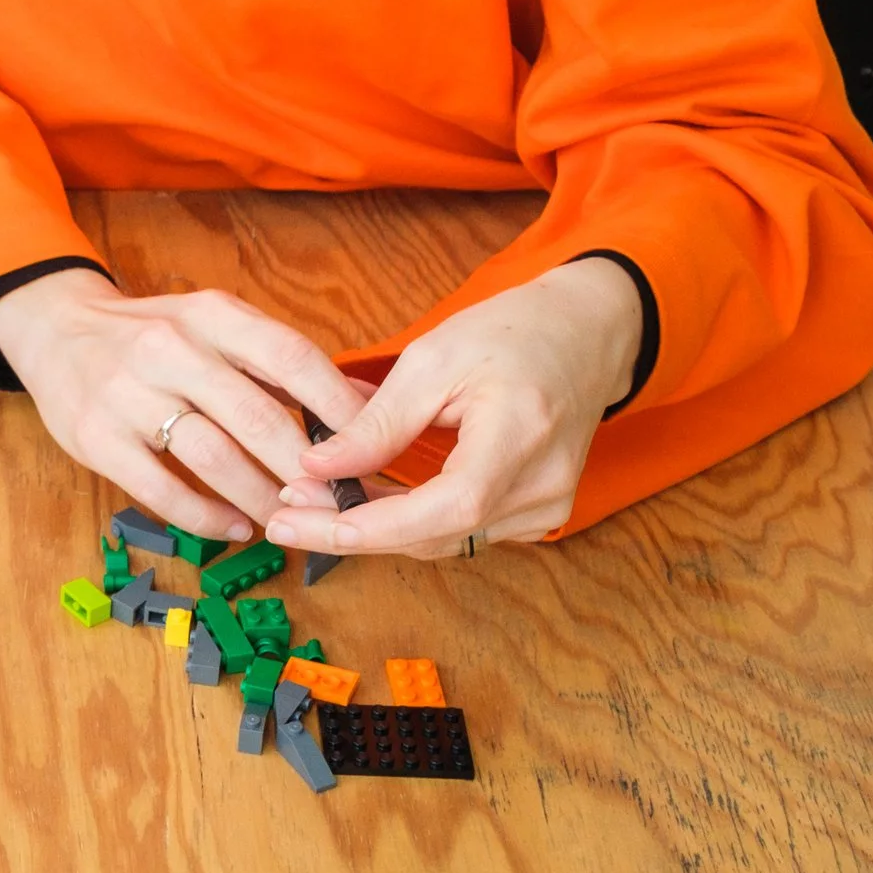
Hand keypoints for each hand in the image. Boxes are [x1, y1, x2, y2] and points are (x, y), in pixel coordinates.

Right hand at [0, 268, 373, 542]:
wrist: (56, 329)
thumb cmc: (153, 334)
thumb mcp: (216, 325)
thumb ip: (281, 364)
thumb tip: (368, 404)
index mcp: (211, 315)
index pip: (290, 356)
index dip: (337, 406)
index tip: (372, 446)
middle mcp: (170, 348)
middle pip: (256, 416)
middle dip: (305, 469)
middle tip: (337, 502)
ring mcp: (128, 394)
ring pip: (212, 457)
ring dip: (261, 498)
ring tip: (289, 520)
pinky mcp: (97, 438)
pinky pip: (162, 490)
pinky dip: (206, 517)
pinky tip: (235, 527)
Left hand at [267, 260, 643, 561]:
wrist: (586, 333)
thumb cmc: (514, 332)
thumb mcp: (434, 358)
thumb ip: (379, 421)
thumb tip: (318, 466)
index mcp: (521, 436)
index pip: (447, 508)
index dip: (373, 526)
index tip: (305, 523)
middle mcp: (543, 487)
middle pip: (436, 536)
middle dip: (355, 530)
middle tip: (286, 512)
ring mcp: (546, 508)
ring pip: (443, 540)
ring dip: (377, 527)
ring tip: (312, 502)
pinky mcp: (537, 514)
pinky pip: (461, 530)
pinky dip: (409, 518)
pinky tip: (365, 495)